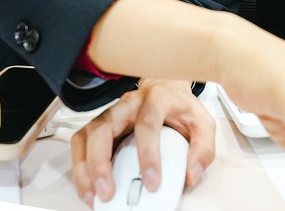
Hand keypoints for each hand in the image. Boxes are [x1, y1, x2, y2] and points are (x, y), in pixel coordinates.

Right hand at [70, 79, 214, 205]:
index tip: (152, 182)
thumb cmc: (182, 107)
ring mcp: (110, 112)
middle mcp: (128, 104)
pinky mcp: (99, 124)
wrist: (166, 89)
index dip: (148, 154)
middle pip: (104, 127)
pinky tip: (89, 187)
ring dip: (85, 168)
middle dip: (101, 163)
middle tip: (108, 192)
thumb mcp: (203, 123)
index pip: (147, 124)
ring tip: (94, 195)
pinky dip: (81, 167)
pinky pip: (81, 144)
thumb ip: (202, 149)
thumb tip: (190, 175)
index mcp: (156, 99)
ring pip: (86, 135)